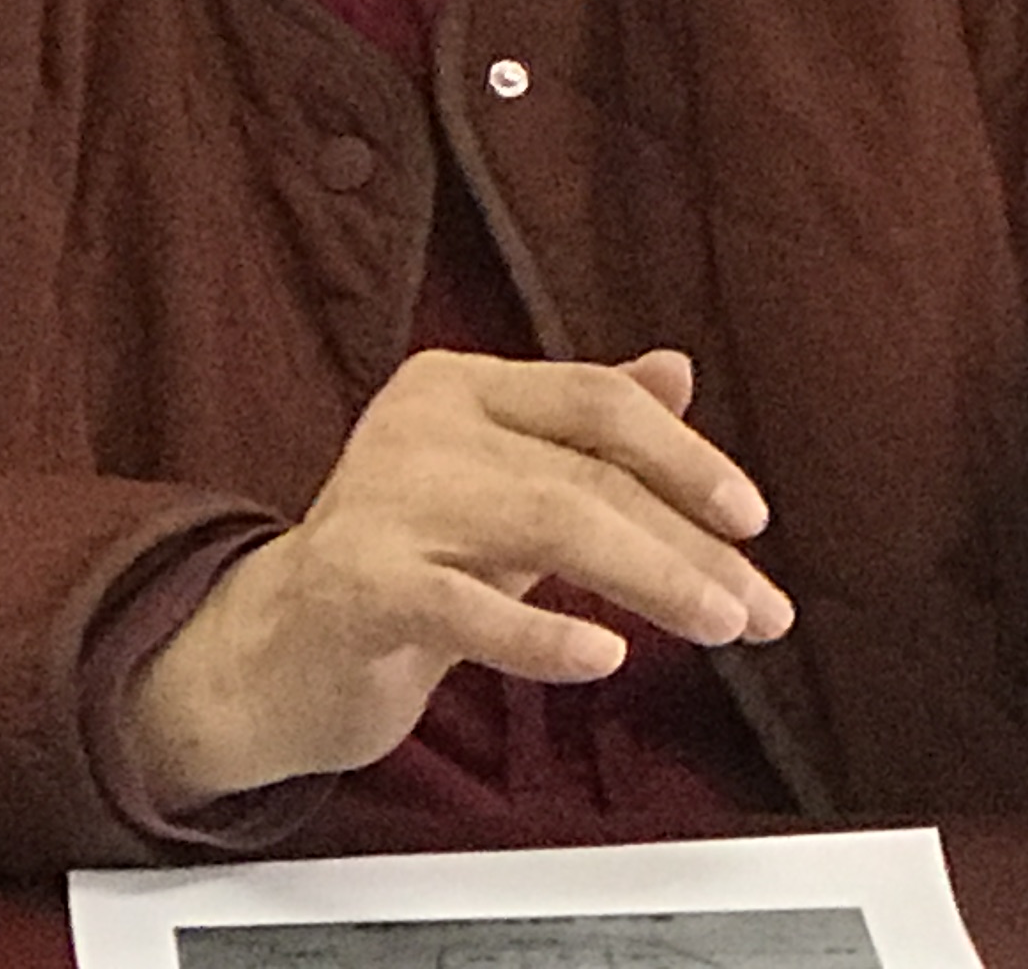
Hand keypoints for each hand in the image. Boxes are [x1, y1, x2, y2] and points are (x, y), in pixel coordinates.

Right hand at [121, 348, 792, 814]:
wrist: (265, 656)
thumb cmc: (403, 564)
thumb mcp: (504, 486)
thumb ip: (585, 431)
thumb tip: (678, 370)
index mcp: (462, 387)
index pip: (600, 403)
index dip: (688, 457)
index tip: (753, 519)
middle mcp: (420, 427)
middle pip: (588, 474)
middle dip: (690, 544)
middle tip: (761, 607)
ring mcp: (381, 502)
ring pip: (549, 524)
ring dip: (653, 579)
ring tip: (721, 624)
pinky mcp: (352, 586)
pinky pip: (464, 606)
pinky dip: (542, 633)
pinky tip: (605, 655)